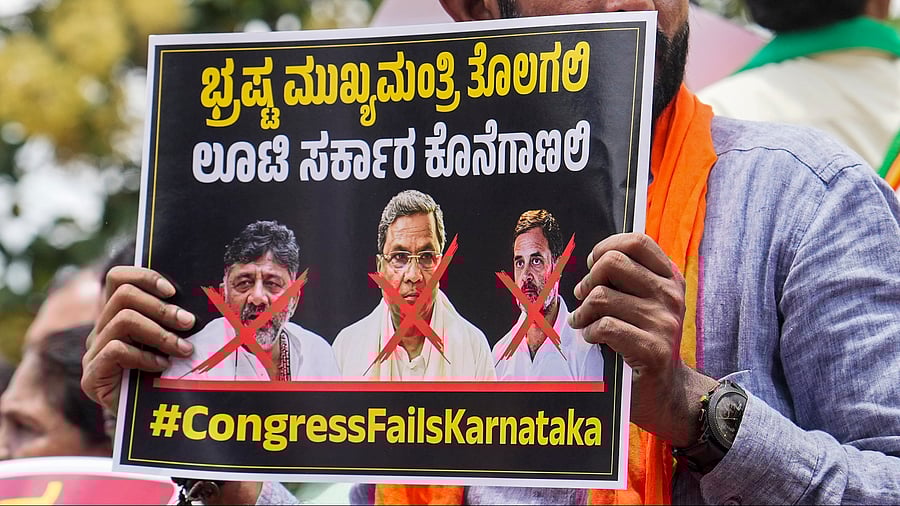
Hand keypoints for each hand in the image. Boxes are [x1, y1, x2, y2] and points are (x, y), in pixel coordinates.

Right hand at [81, 266, 195, 411]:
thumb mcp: (171, 344)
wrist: (149, 424)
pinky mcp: (92, 376)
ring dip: (160, 333)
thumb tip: (197, 302)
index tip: (173, 291)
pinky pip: (116, 349)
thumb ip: (173, 322)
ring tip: (184, 349)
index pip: (118, 278)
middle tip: (189, 323)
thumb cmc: (165, 378)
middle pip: (123, 294)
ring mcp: (93, 353)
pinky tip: (162, 367)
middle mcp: (101, 330)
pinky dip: (145, 356)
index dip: (145, 277)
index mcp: (118, 316)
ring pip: (123, 320)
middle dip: (162, 307)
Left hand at [567, 233, 717, 446]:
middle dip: (589, 280)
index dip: (607, 246)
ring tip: (584, 322)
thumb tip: (596, 258)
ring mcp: (664, 322)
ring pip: (601, 297)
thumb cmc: (643, 340)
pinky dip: (589, 332)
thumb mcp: (643, 303)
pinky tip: (592, 339)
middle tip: (584, 297)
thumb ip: (627, 279)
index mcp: (670, 279)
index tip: (594, 265)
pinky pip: (604, 326)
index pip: (637, 242)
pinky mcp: (652, 349)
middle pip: (612, 263)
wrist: (665, 390)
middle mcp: (670, 296)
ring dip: (583, 312)